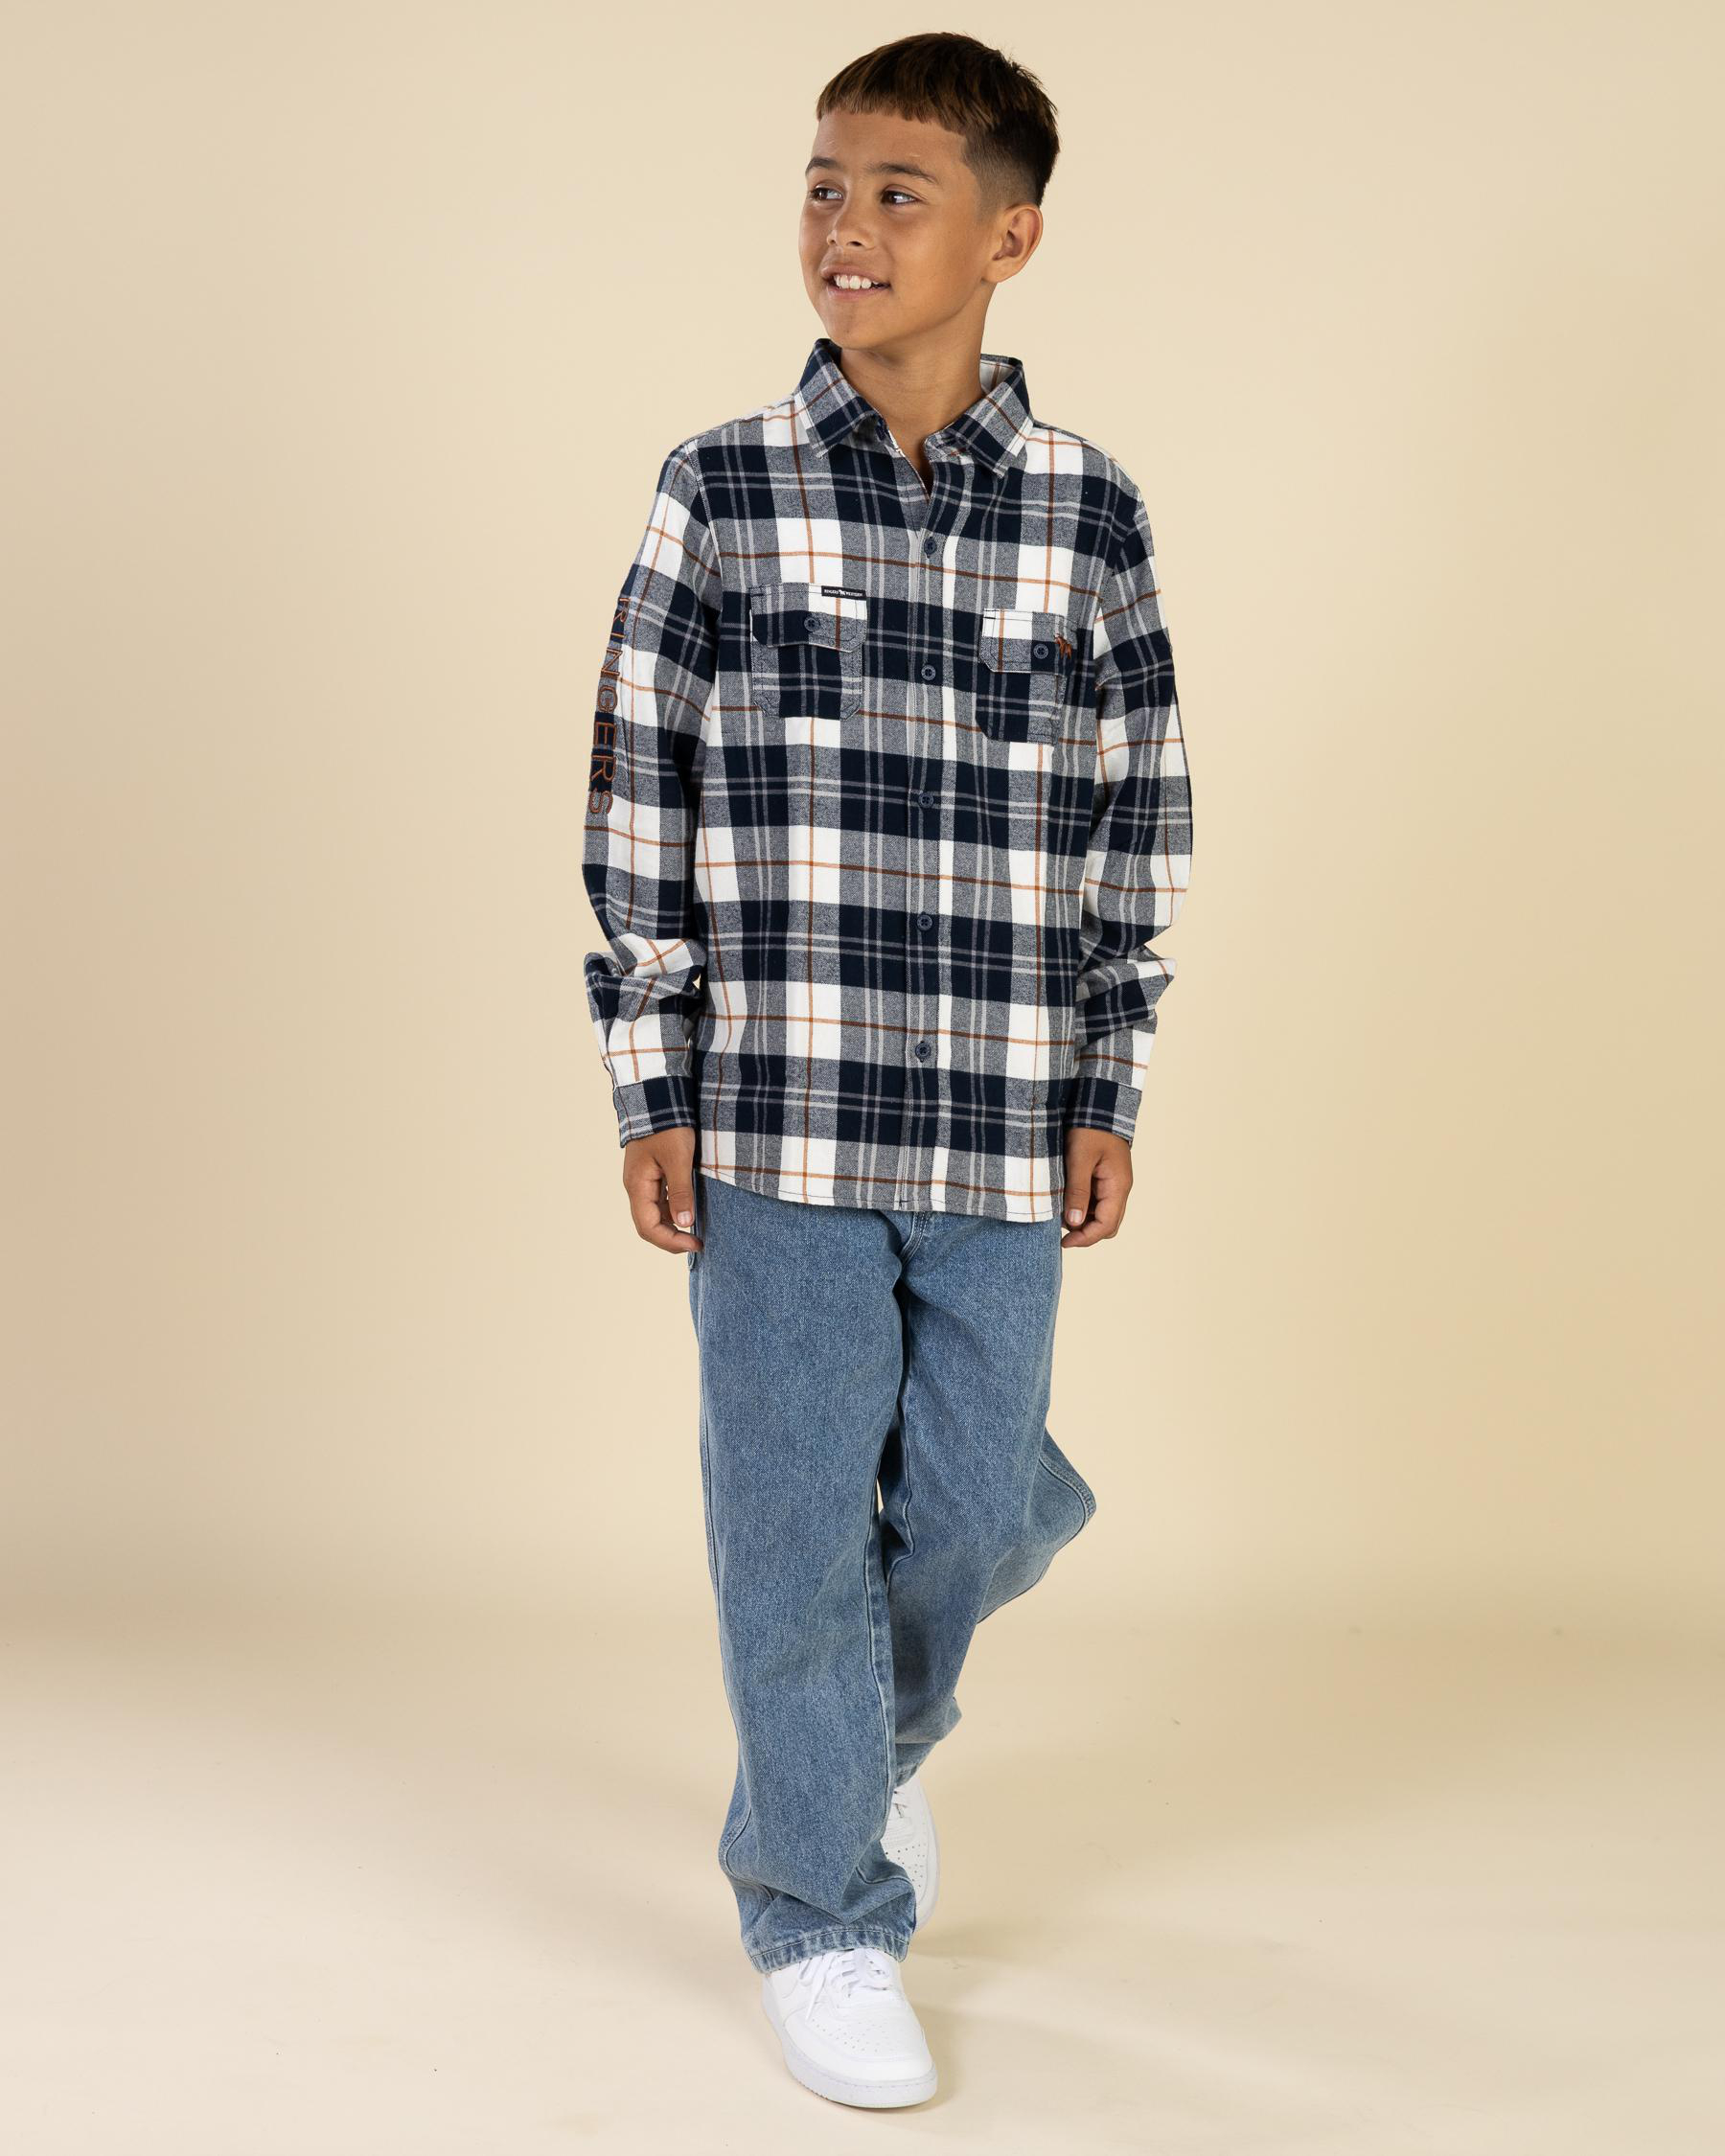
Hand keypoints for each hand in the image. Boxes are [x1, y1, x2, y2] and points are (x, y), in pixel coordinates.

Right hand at [621, 1126, 700, 1252]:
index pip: (648, 1228)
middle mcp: (636, 1186)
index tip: (695, 1243)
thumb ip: (681, 1192)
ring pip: (653, 1214)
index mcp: (638, 1186)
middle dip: (671, 1238)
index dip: (671, 1241)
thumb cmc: (668, 1126)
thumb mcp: (678, 1159)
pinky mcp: (651, 1173)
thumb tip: (685, 1223)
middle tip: (698, 1242)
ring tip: (696, 1230)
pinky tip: (689, 1210)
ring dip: (672, 1226)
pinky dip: (673, 1211)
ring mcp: (642, 1180)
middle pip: (648, 1225)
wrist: (659, 1097)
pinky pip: (659, 1200)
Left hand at [1060, 1126, 1131, 1246]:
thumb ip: (1077, 1191)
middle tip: (1060, 1233)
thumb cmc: (1090, 1127)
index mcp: (1118, 1186)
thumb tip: (1074, 1223)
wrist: (1098, 1104)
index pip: (1106, 1225)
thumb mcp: (1079, 1158)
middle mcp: (1119, 1188)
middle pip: (1107, 1224)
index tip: (1064, 1243)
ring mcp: (1113, 1183)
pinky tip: (1064, 1200)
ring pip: (1101, 1214)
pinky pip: (1096, 1201)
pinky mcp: (1104, 1177)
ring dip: (1082, 1219)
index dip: (1085, 1239)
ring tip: (1059, 1213)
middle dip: (1085, 1233)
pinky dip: (1082, 1206)